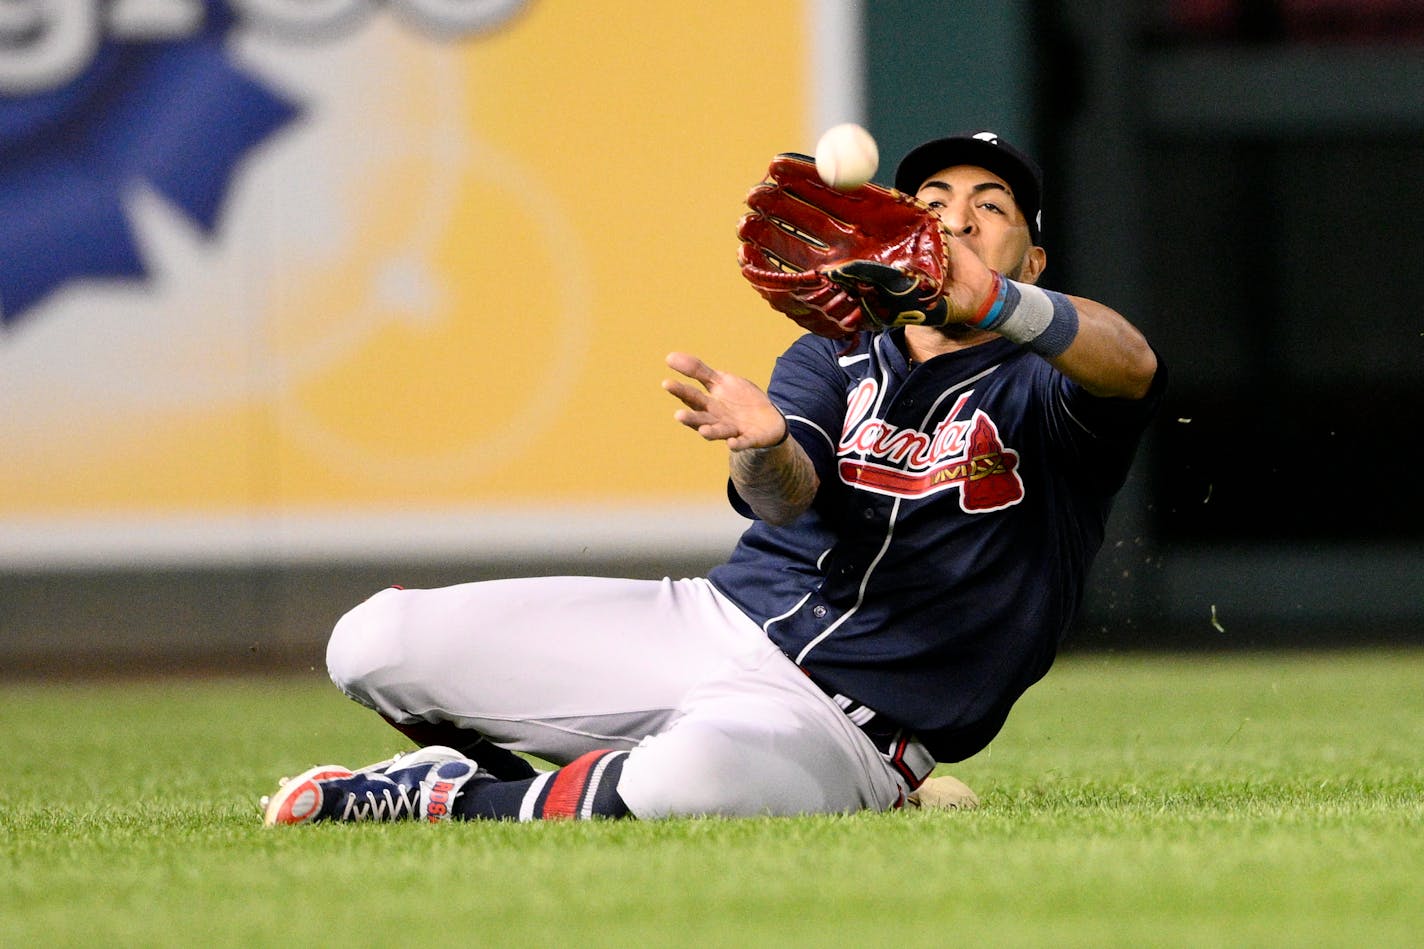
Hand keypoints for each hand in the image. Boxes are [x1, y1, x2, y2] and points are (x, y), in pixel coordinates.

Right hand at [662, 352, 786, 450]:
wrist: (769, 418)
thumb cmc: (739, 400)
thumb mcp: (720, 381)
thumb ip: (698, 370)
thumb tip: (669, 356)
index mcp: (708, 404)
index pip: (691, 396)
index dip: (679, 390)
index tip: (666, 382)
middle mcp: (716, 419)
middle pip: (701, 418)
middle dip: (690, 418)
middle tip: (678, 415)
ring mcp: (732, 430)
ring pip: (718, 432)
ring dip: (711, 432)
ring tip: (703, 431)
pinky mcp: (748, 439)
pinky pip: (742, 442)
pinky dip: (737, 443)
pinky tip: (732, 443)